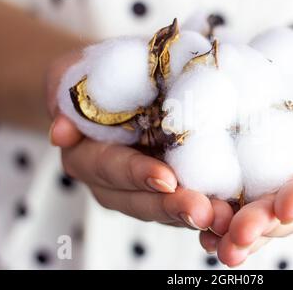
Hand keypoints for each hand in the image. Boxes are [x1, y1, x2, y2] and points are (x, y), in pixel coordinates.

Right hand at [45, 52, 214, 229]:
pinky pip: (188, 202)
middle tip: (205, 211)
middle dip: (173, 207)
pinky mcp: (172, 186)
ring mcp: (144, 188)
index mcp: (89, 157)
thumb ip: (64, 98)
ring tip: (225, 217)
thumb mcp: (71, 76)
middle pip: (142, 201)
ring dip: (196, 214)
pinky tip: (232, 210)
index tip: (166, 180)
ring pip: (167, 209)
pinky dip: (210, 207)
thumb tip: (60, 132)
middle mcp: (115, 182)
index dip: (138, 175)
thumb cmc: (95, 77)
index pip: (113, 169)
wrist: (118, 83)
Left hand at [199, 57, 292, 266]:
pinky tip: (196, 225)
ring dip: (230, 233)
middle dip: (260, 227)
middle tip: (238, 238)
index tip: (287, 208)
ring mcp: (264, 188)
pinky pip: (224, 203)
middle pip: (279, 214)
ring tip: (211, 243)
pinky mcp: (237, 182)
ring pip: (251, 218)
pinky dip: (211, 218)